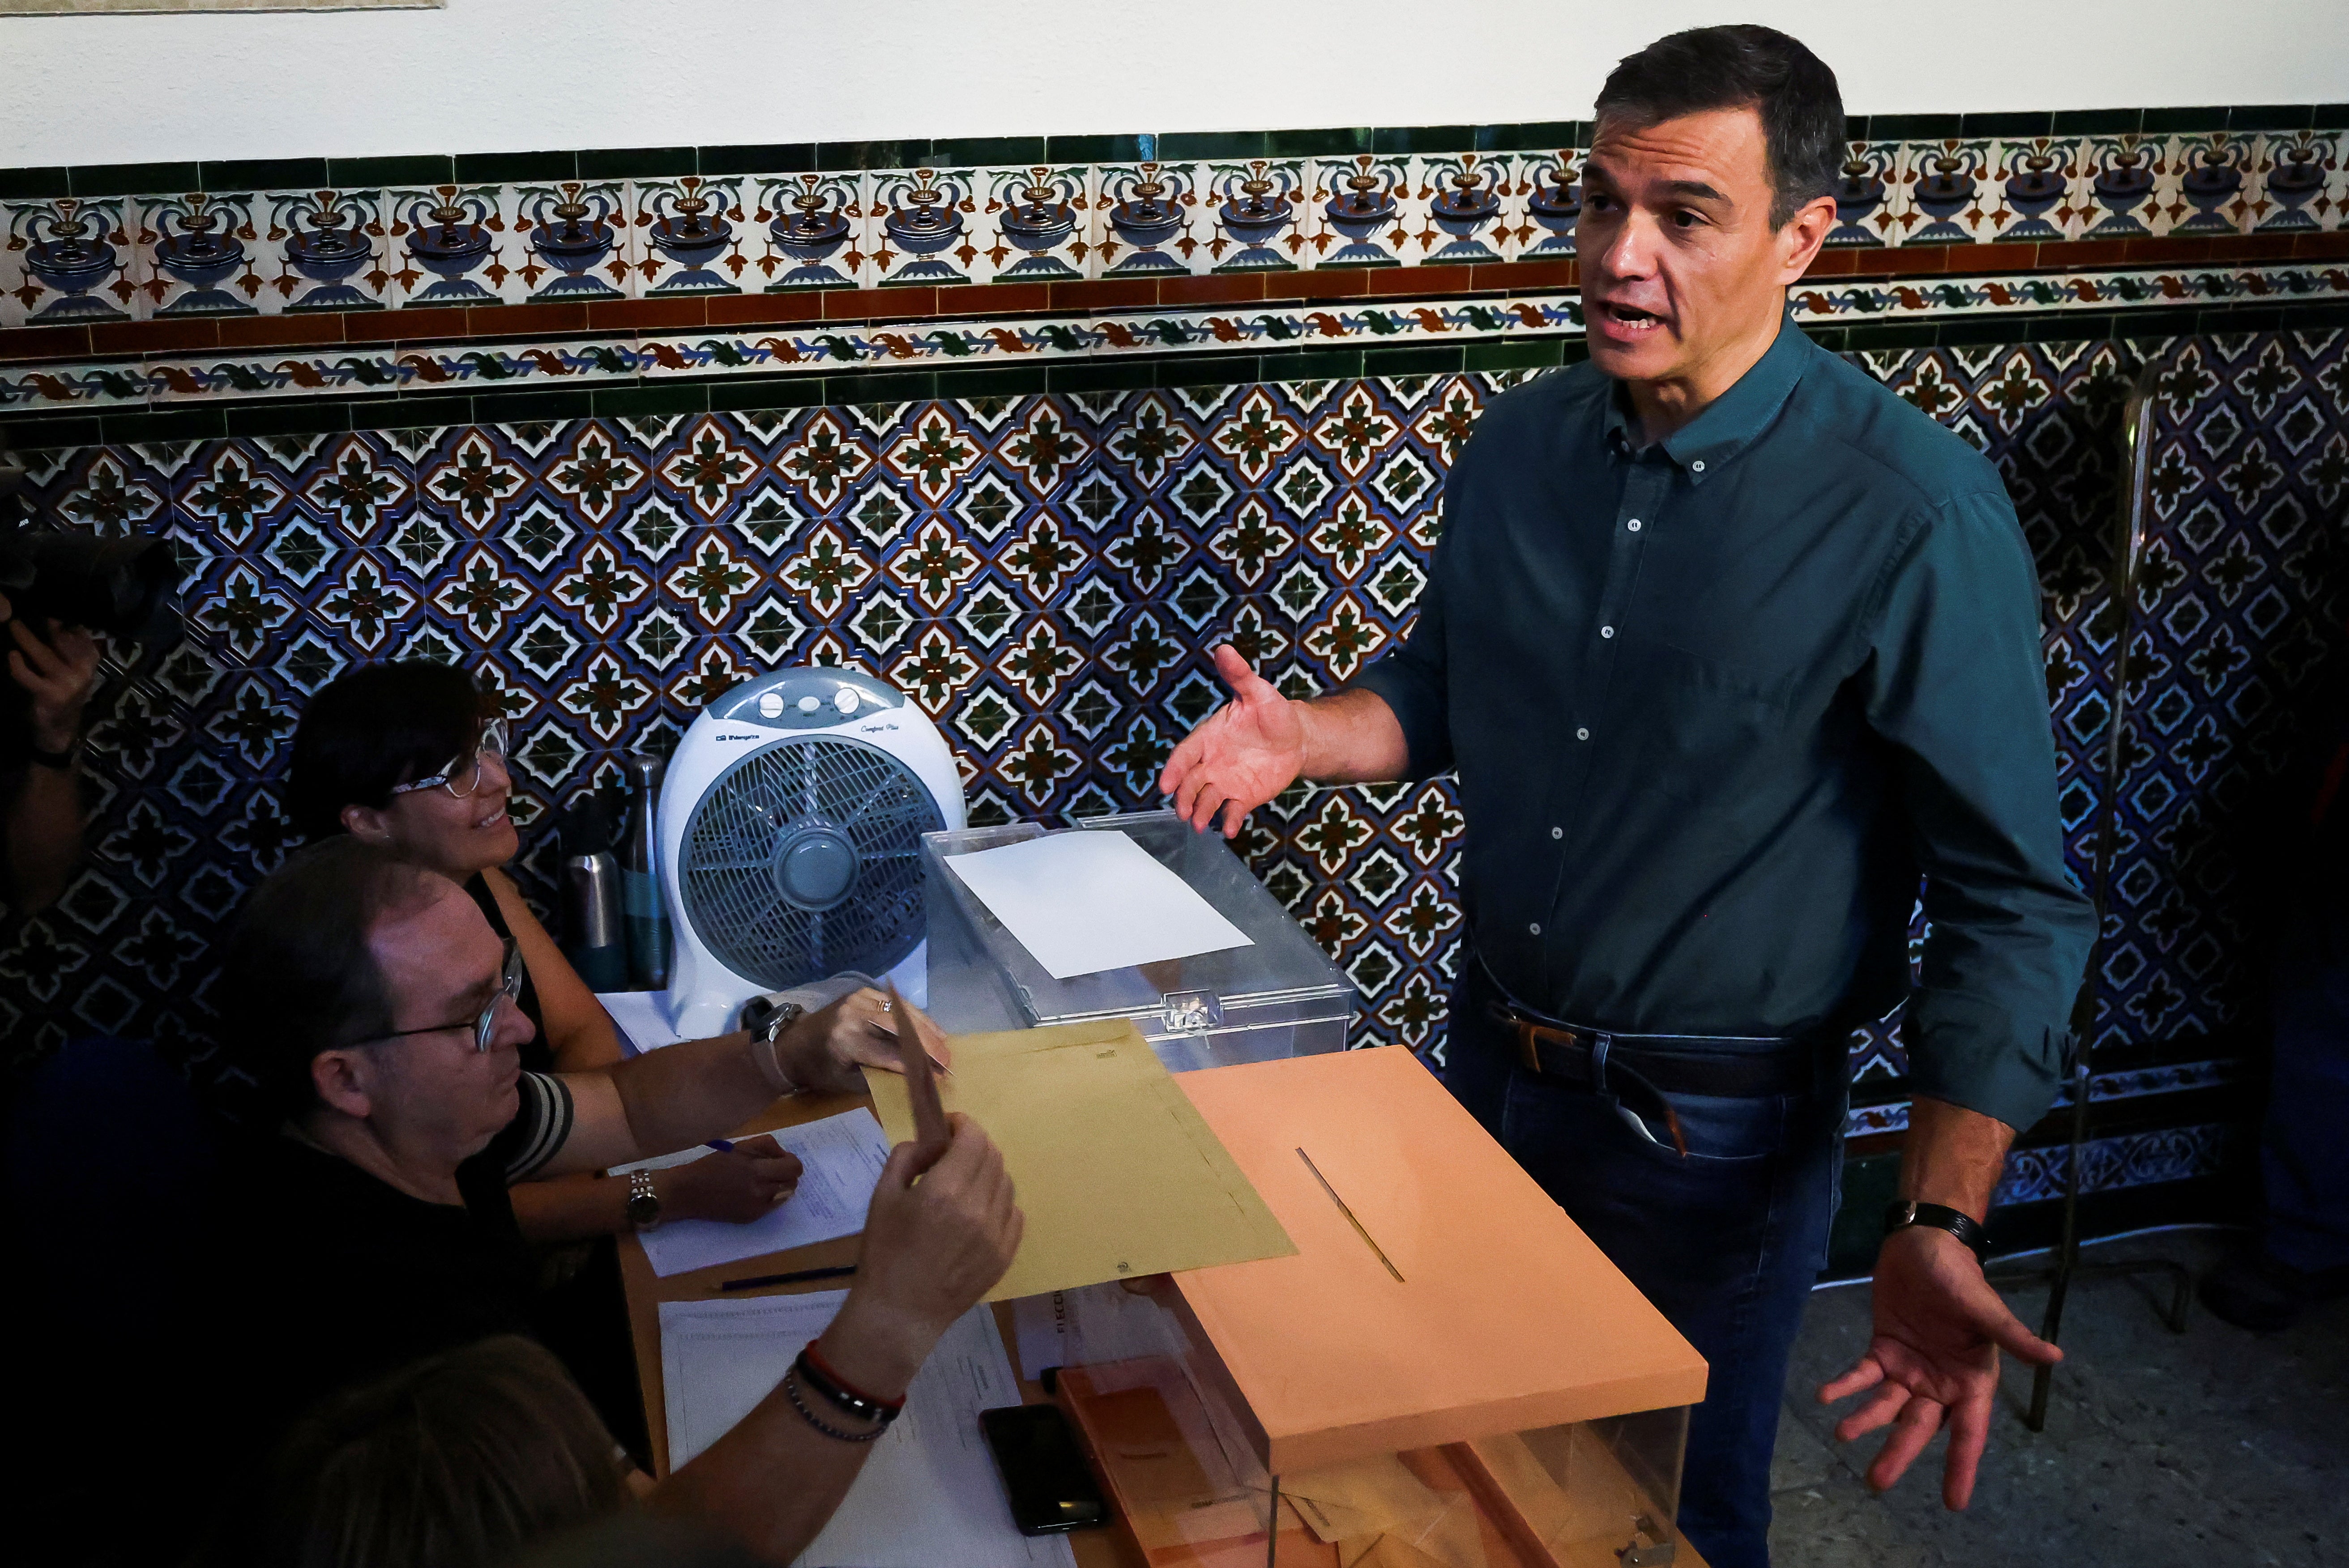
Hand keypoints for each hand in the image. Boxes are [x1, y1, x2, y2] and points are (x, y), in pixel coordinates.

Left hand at [0, 592, 99, 753]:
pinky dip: (17, 664)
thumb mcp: (74, 668)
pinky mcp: (50, 695)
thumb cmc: (63, 691)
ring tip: (13, 624)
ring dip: (25, 637)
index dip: (62, 616)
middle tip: (25, 607)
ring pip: (42, 654)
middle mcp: (83, 670)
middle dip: (44, 622)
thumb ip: (70, 646)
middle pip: (61, 639)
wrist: (60, 729)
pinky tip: (12, 656)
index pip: (78, 631)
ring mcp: (67, 683)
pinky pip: (28, 676)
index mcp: (90, 659)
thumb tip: (58, 616)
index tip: (47, 602)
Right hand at [658, 1135, 803, 1224]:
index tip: (780, 1158)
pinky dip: (769, 1197)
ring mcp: (757, 1208)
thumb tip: (784, 1154)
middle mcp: (759, 1191)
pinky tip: (753, 1191)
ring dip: (779, 1185)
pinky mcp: (751, 1218)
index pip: (793, 1168)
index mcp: (756, 1170)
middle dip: (786, 1173)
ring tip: (761, 1180)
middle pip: (792, 1182)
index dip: (791, 1161)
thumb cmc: (712, 1165)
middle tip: (772, 1168)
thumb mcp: (739, 1147)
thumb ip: (766, 1146)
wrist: (688, 1192)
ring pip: (785, 1194)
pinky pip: (773, 1205)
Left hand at [779, 986, 949, 1093]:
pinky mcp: (863, 992)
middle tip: (948, 1061)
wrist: (793, 1044)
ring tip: (945, 1045)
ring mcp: (859, 999)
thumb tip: (916, 1077)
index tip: (937, 1077)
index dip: (915, 1066)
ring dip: (927, 1028)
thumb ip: (879, 1077)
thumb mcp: (846, 1082)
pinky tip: (930, 1028)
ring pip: (902, 1011)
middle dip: (928, 1045)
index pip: (890, 1053)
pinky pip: (895, 1003)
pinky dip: (915, 1016)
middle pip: (901, 1028)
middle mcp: (854, 1014)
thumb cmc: (819, 1069)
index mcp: (846, 1040)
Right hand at [819, 1113, 1021, 1396]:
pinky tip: (979, 1211)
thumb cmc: (884, 1253)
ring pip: (1006, 1183)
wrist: (899, 1312)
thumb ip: (906, 1158)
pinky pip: (1014, 1215)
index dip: (963, 1125)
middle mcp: (977, 1208)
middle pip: (993, 1156)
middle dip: (974, 1146)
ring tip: (965, 1185)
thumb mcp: (882, 1196)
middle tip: (954, 1154)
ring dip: (988, 1173)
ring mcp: (996, 1234)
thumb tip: (931, 1145)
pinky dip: (999, 1203)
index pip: (973, 1138)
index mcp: (945, 1190)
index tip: (950, 1127)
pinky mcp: (1005, 1256)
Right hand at [1156, 643, 1306, 838]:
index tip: (1165, 784)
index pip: (1186, 754)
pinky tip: (1229, 830)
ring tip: (1199, 825)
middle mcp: (1212, 762)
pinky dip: (1228, 822)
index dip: (1174, 769)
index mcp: (1210, 737)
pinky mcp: (1243, 797)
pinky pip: (1231, 811)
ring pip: (1206, 800)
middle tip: (1181, 811)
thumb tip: (1224, 649)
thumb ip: (1239, 675)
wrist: (1297, 737)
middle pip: (1190, 782)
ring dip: (1200, 812)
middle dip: (1183, 797)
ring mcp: (1226, 781)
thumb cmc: (1273, 712)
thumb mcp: (1258, 691)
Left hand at [1818, 1225, 2061, 1506]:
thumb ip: (2013, 1336)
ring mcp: (1910, 1369)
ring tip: (1843, 1433)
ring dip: (1865, 1420)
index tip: (1954, 1502)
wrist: (1926, 1246)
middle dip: (1899, 1453)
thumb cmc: (1961, 1278)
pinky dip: (1846, 1386)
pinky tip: (1826, 1395)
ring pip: (1888, 1406)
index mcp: (1971, 1381)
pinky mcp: (1883, 1350)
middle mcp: (1940, 1383)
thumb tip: (2055, 1356)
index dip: (1962, 1467)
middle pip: (1920, 1428)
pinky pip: (1863, 1375)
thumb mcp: (1986, 1308)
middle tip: (1876, 1482)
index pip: (1969, 1432)